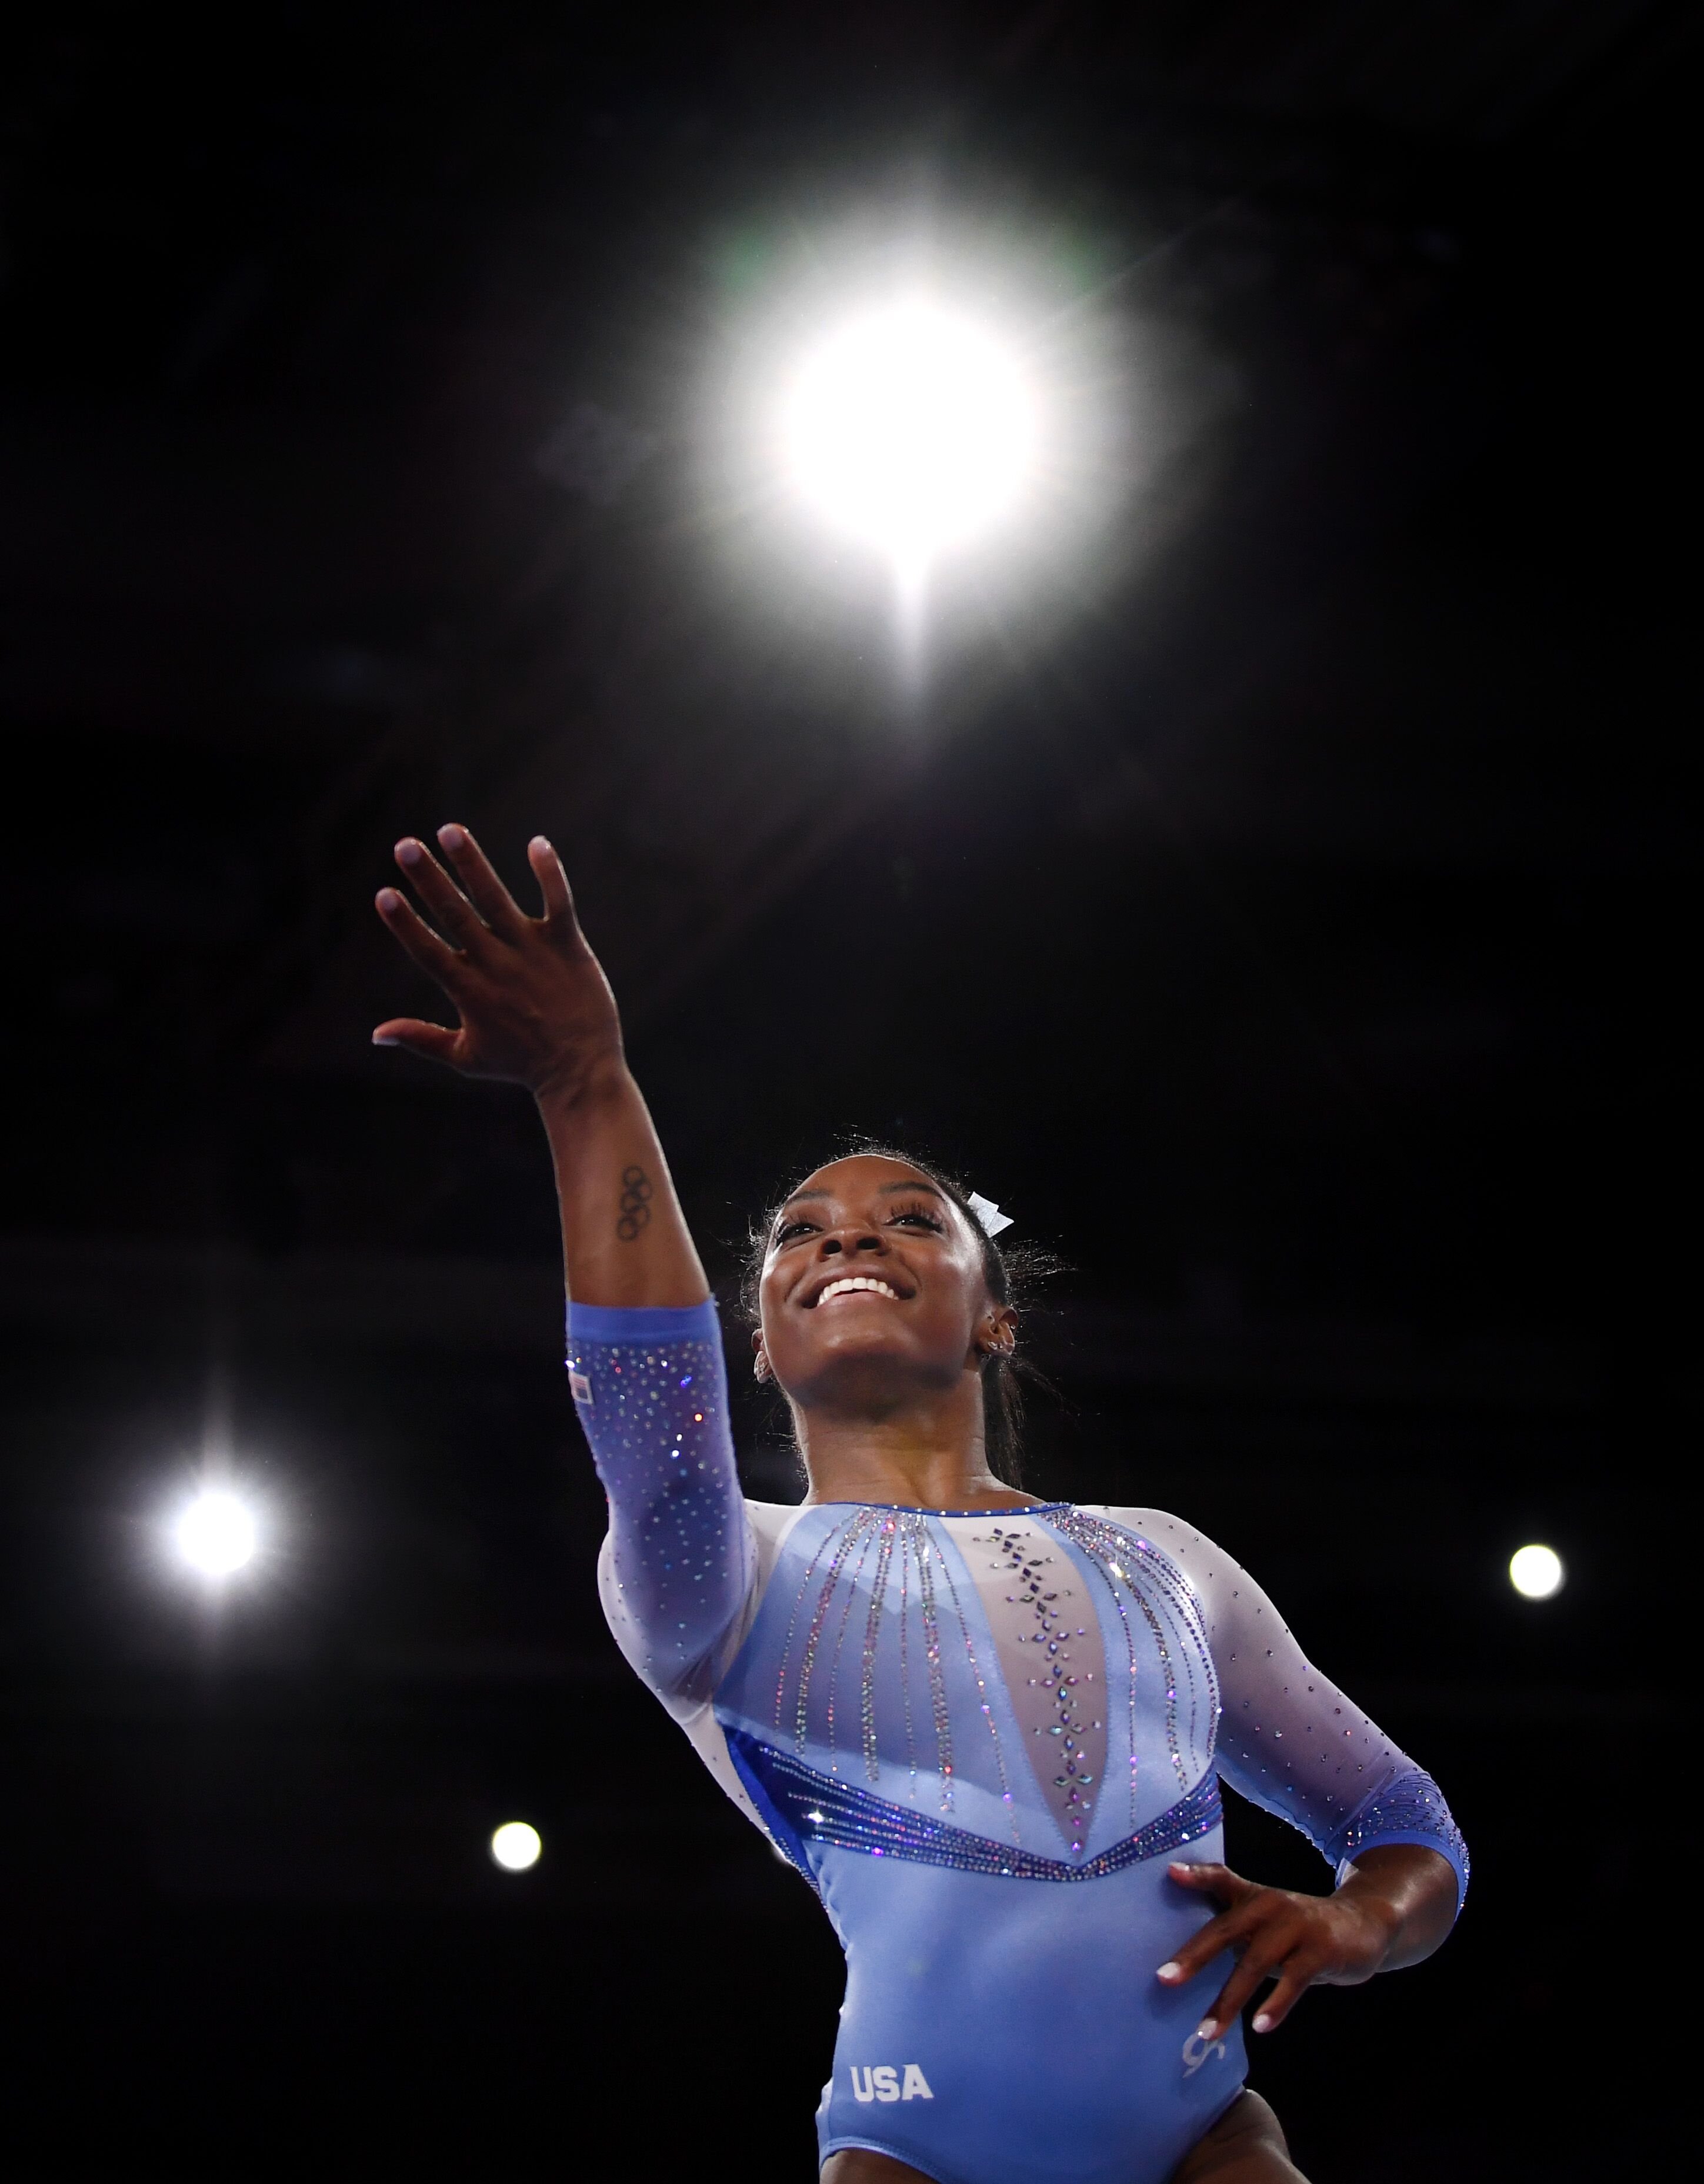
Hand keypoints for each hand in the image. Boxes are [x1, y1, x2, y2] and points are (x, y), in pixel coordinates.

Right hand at [373, 825, 621, 1098]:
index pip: (428, 951)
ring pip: (497, 900)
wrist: (581, 1073)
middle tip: (406, 845)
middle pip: (456, 916)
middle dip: (429, 880)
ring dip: (472, 864)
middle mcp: (497, 966)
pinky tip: (536, 843)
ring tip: (450, 831)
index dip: (404, 924)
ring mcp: (532, 953)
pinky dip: (548, 873)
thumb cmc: (520, 1065)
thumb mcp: (465, 1057)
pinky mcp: (567, 946)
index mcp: (469, 991)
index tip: (383, 894)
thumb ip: (421, 1038)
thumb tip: (375, 1034)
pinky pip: (558, 902)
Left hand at [1155, 1858, 1399, 2038]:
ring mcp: (1297, 1926)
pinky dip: (1276, 2004)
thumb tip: (1184, 1938)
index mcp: (1253, 1897)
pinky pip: (1294, 1979)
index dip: (1195, 1876)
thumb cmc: (1300, 1926)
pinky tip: (1260, 2026)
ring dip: (1229, 2000)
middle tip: (1163, 1980)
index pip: (1219, 1878)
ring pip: (1256, 1963)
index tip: (1169, 1874)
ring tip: (1206, 2031)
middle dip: (1193, 1956)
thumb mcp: (1266, 1916)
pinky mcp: (1321, 1949)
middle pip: (1226, 1929)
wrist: (1365, 1923)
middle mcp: (1271, 1905)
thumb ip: (1230, 1918)